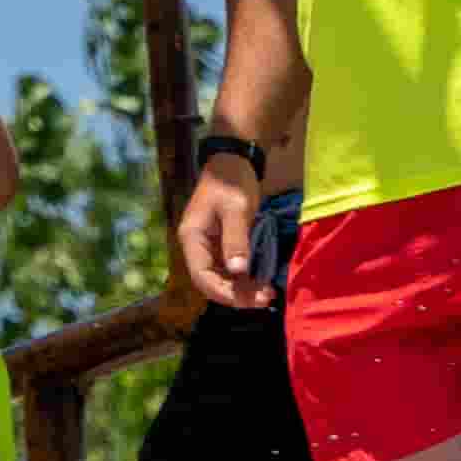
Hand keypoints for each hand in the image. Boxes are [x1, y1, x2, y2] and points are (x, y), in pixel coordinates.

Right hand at [179, 149, 273, 308]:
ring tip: (268, 294)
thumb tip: (238, 271)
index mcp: (192, 238)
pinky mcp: (222, 246)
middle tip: (265, 299)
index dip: (224, 293)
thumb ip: (236, 239)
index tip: (251, 299)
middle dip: (237, 295)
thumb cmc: (231, 181)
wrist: (234, 161)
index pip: (202, 277)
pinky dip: (246, 280)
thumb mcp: (235, 208)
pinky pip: (231, 271)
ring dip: (243, 290)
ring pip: (222, 279)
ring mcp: (209, 248)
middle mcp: (197, 247)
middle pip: (211, 282)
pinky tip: (263, 284)